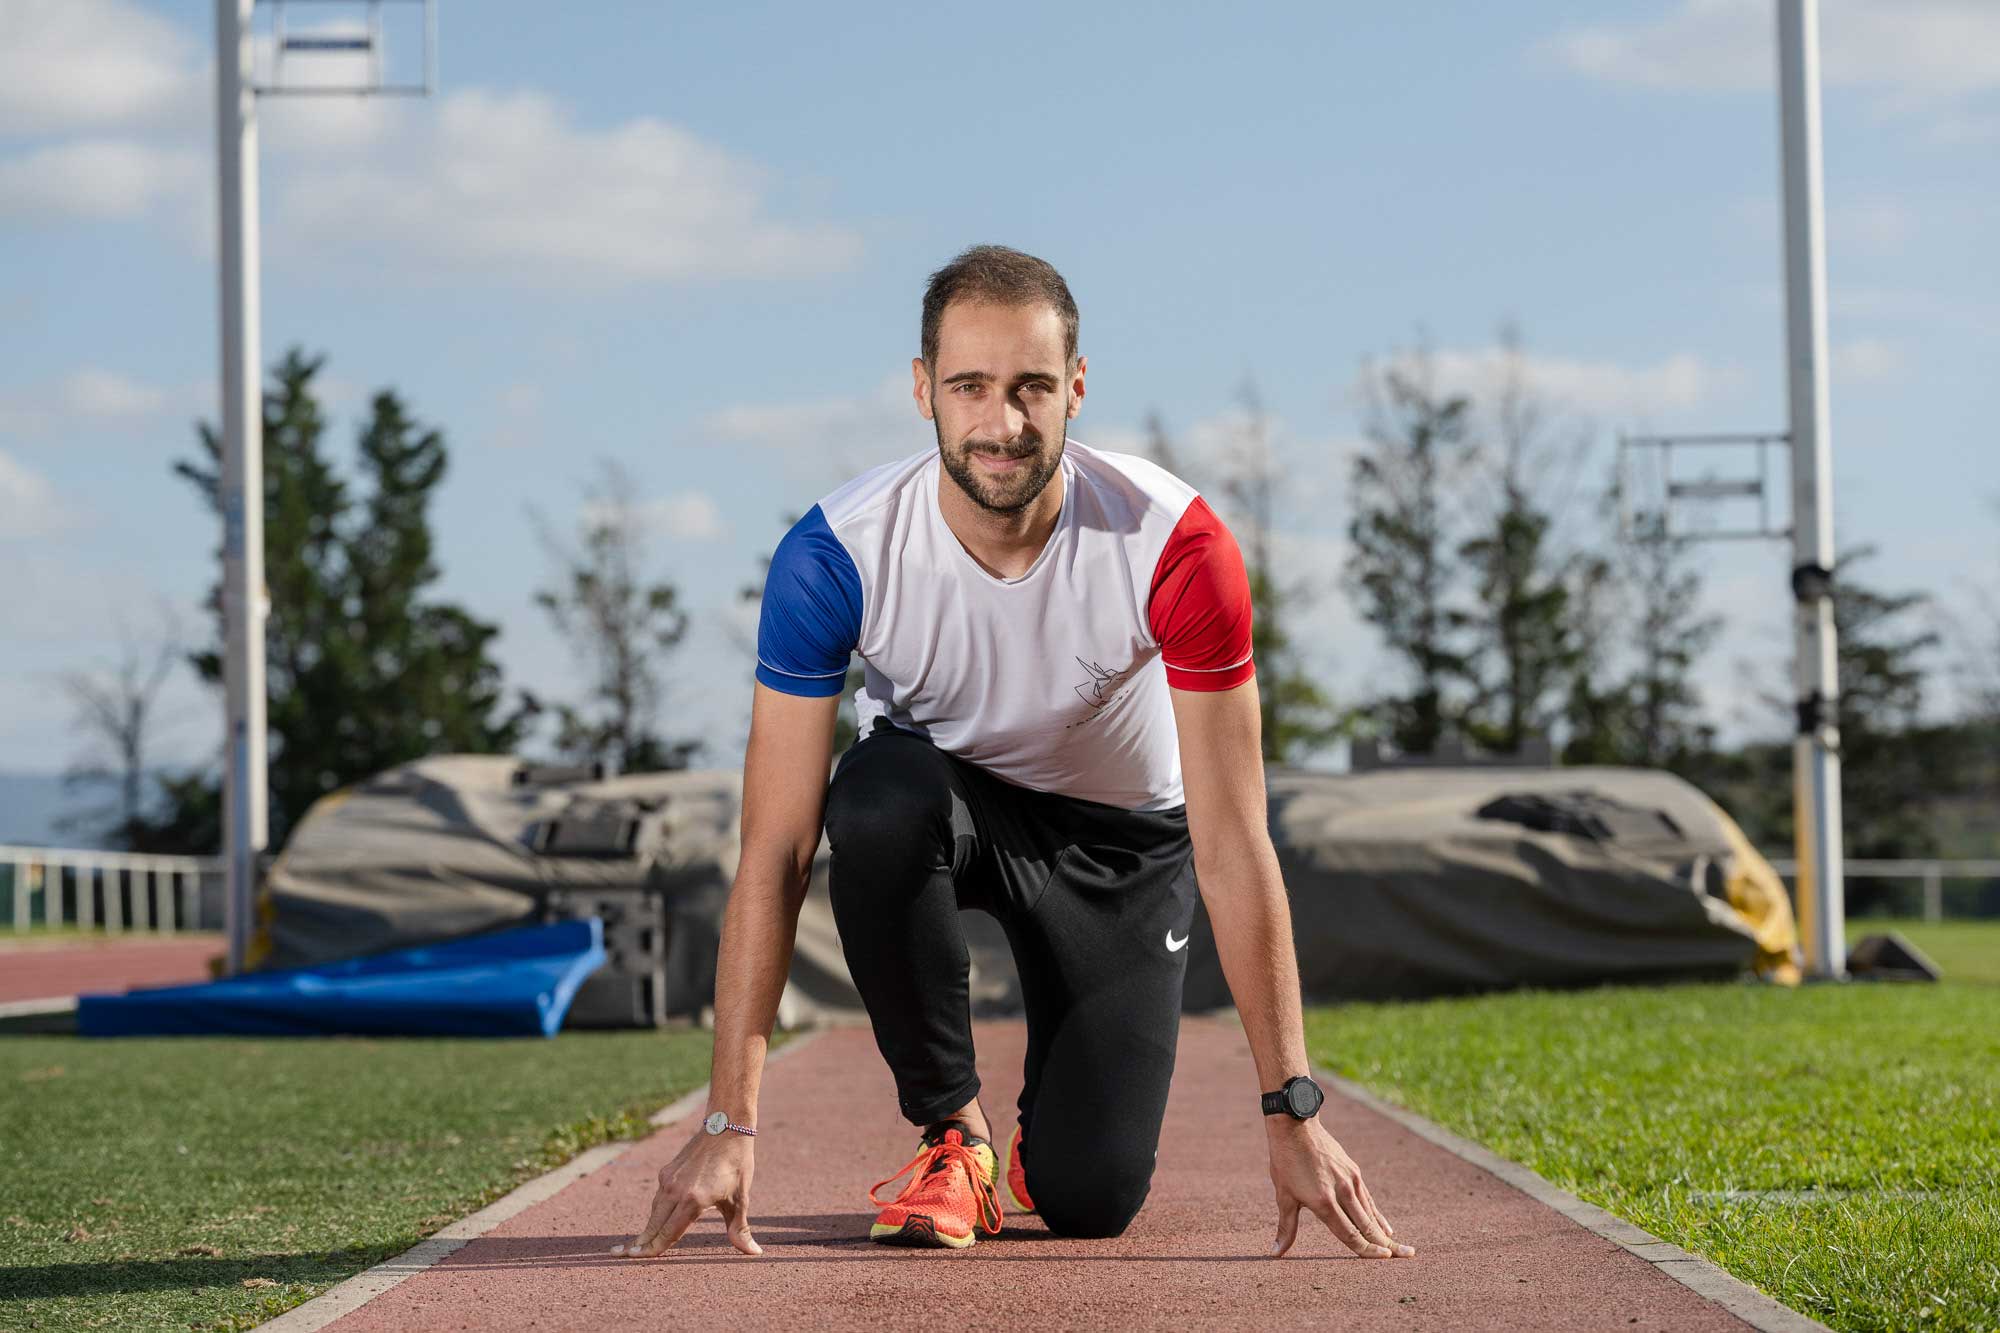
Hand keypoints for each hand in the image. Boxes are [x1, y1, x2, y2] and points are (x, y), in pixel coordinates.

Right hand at [610, 1128, 760, 1257]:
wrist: (726, 1127)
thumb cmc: (736, 1164)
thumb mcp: (740, 1199)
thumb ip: (740, 1230)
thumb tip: (754, 1253)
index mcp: (693, 1201)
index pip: (669, 1233)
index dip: (653, 1249)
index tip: (637, 1259)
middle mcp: (676, 1191)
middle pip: (654, 1224)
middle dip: (642, 1242)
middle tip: (626, 1256)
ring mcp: (669, 1179)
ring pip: (655, 1210)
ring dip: (649, 1227)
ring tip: (640, 1242)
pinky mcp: (667, 1171)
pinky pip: (659, 1196)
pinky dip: (657, 1210)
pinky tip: (658, 1219)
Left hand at [1267, 1117, 1415, 1259]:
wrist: (1296, 1126)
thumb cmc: (1286, 1162)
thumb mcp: (1283, 1196)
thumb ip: (1286, 1228)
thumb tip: (1276, 1254)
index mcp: (1324, 1202)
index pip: (1350, 1234)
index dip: (1367, 1250)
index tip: (1384, 1259)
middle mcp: (1342, 1193)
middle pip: (1367, 1226)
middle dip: (1387, 1244)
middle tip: (1407, 1255)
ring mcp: (1350, 1181)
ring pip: (1370, 1213)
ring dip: (1385, 1232)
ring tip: (1401, 1247)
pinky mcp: (1354, 1171)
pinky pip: (1368, 1199)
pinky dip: (1377, 1214)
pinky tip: (1386, 1227)